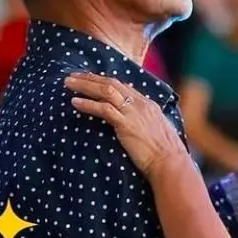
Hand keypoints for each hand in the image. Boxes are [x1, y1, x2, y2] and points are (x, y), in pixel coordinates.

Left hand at [64, 72, 185, 178]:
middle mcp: (140, 103)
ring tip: (68, 84)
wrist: (169, 162)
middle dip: (90, 78)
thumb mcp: (155, 131)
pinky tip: (75, 102)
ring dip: (85, 86)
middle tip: (72, 76)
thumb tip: (133, 126)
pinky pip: (103, 109)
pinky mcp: (126, 124)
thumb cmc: (164, 153)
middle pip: (111, 83)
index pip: (122, 86)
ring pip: (106, 91)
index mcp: (147, 104)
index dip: (103, 81)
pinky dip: (88, 104)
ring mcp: (133, 112)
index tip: (88, 79)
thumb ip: (143, 123)